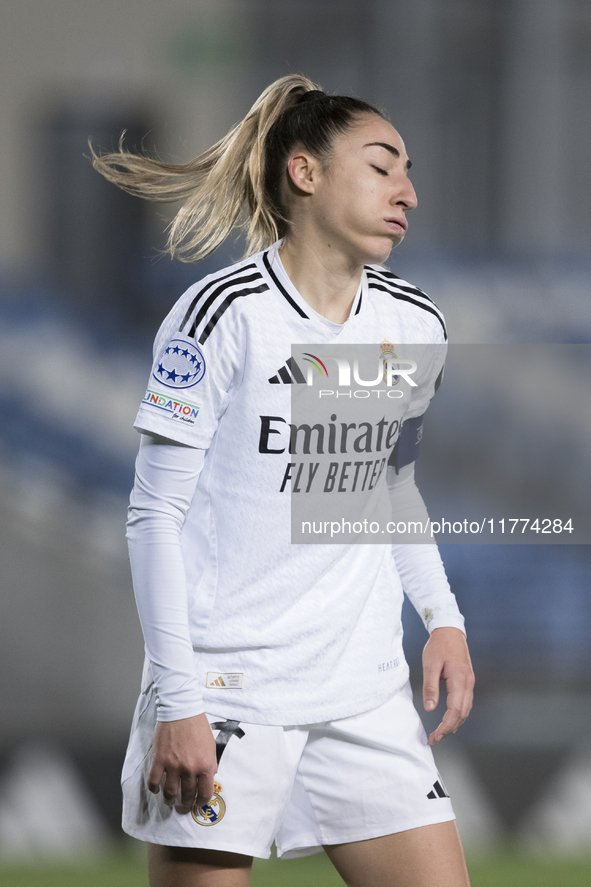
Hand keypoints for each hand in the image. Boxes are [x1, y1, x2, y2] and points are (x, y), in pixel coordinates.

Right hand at [148, 713, 216, 809]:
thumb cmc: (198, 726)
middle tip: (183, 807)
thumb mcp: (211, 746)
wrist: (182, 711)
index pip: (205, 793)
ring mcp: (173, 766)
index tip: (198, 804)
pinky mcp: (160, 760)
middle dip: (185, 805)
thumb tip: (209, 776)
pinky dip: (154, 789)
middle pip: (187, 795)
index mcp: (205, 766)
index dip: (201, 802)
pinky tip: (156, 790)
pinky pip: (154, 781)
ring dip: (169, 800)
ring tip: (170, 801)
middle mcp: (190, 769)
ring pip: (170, 792)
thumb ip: (210, 763)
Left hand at [422, 627, 473, 745]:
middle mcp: (468, 683)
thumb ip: (430, 687)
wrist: (449, 631)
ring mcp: (469, 682)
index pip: (455, 711)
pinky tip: (449, 719)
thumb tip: (430, 708)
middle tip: (435, 738)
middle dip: (449, 729)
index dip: (445, 726)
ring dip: (454, 723)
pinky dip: (458, 714)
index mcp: (459, 680)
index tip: (435, 736)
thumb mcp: (430, 665)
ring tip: (440, 732)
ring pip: (465, 710)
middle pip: (462, 714)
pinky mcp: (467, 681)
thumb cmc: (439, 646)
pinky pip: (465, 703)